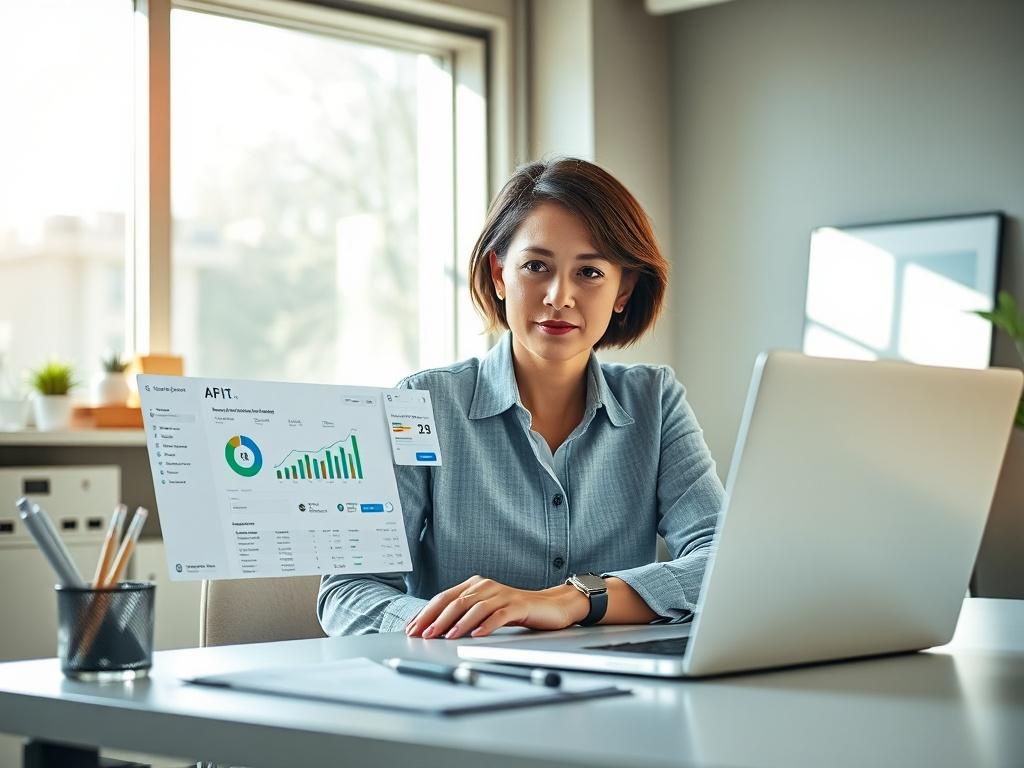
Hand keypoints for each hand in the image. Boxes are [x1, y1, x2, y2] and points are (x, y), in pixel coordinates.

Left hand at [405, 575, 589, 639]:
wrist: (550, 606)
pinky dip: (485, 625)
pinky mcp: (517, 605)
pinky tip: (476, 635)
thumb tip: (434, 631)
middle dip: (436, 619)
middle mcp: (486, 586)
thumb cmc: (515, 610)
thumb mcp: (485, 610)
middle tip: (423, 635)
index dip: (426, 613)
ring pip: (474, 607)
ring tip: (444, 637)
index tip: (412, 628)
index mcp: (475, 585)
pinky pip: (498, 615)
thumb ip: (464, 616)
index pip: (444, 598)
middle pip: (455, 601)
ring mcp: (502, 594)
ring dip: (457, 623)